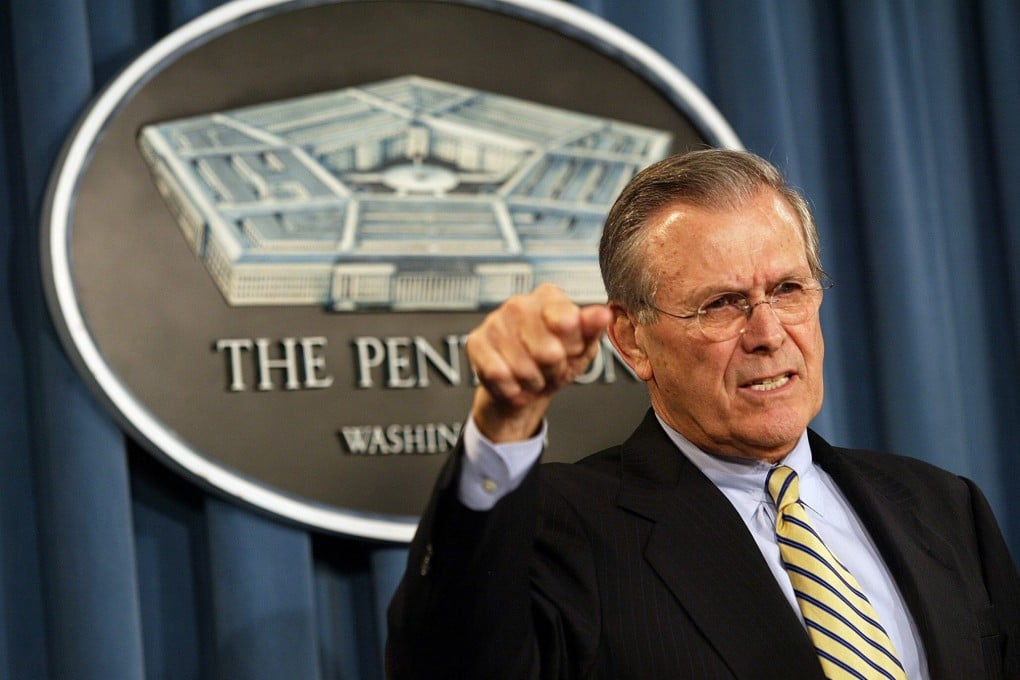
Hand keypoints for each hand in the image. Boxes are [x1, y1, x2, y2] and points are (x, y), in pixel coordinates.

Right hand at [466, 284, 612, 442]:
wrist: (524, 387)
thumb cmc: (555, 362)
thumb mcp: (582, 347)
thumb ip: (592, 328)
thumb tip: (603, 314)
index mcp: (548, 297)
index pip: (567, 322)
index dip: (571, 347)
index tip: (569, 350)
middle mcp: (519, 303)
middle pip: (547, 351)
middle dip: (553, 370)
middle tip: (551, 368)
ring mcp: (494, 321)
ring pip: (523, 366)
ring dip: (533, 382)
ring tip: (533, 376)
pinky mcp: (476, 342)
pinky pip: (498, 374)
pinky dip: (512, 389)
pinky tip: (514, 383)